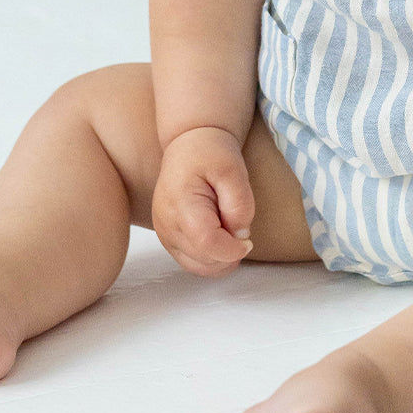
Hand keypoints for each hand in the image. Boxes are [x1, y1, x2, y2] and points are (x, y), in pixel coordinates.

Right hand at [151, 127, 255, 277]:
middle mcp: (166, 223)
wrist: (189, 145)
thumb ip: (239, 205)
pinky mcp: (168, 239)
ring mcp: (164, 233)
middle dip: (229, 253)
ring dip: (221, 259)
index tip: (248, 240)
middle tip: (239, 227)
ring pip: (198, 267)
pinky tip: (221, 238)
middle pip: (203, 260)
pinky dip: (212, 258)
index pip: (207, 244)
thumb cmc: (210, 152)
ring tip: (230, 231)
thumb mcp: (233, 170)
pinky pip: (192, 262)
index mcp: (180, 203)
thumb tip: (240, 236)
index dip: (233, 249)